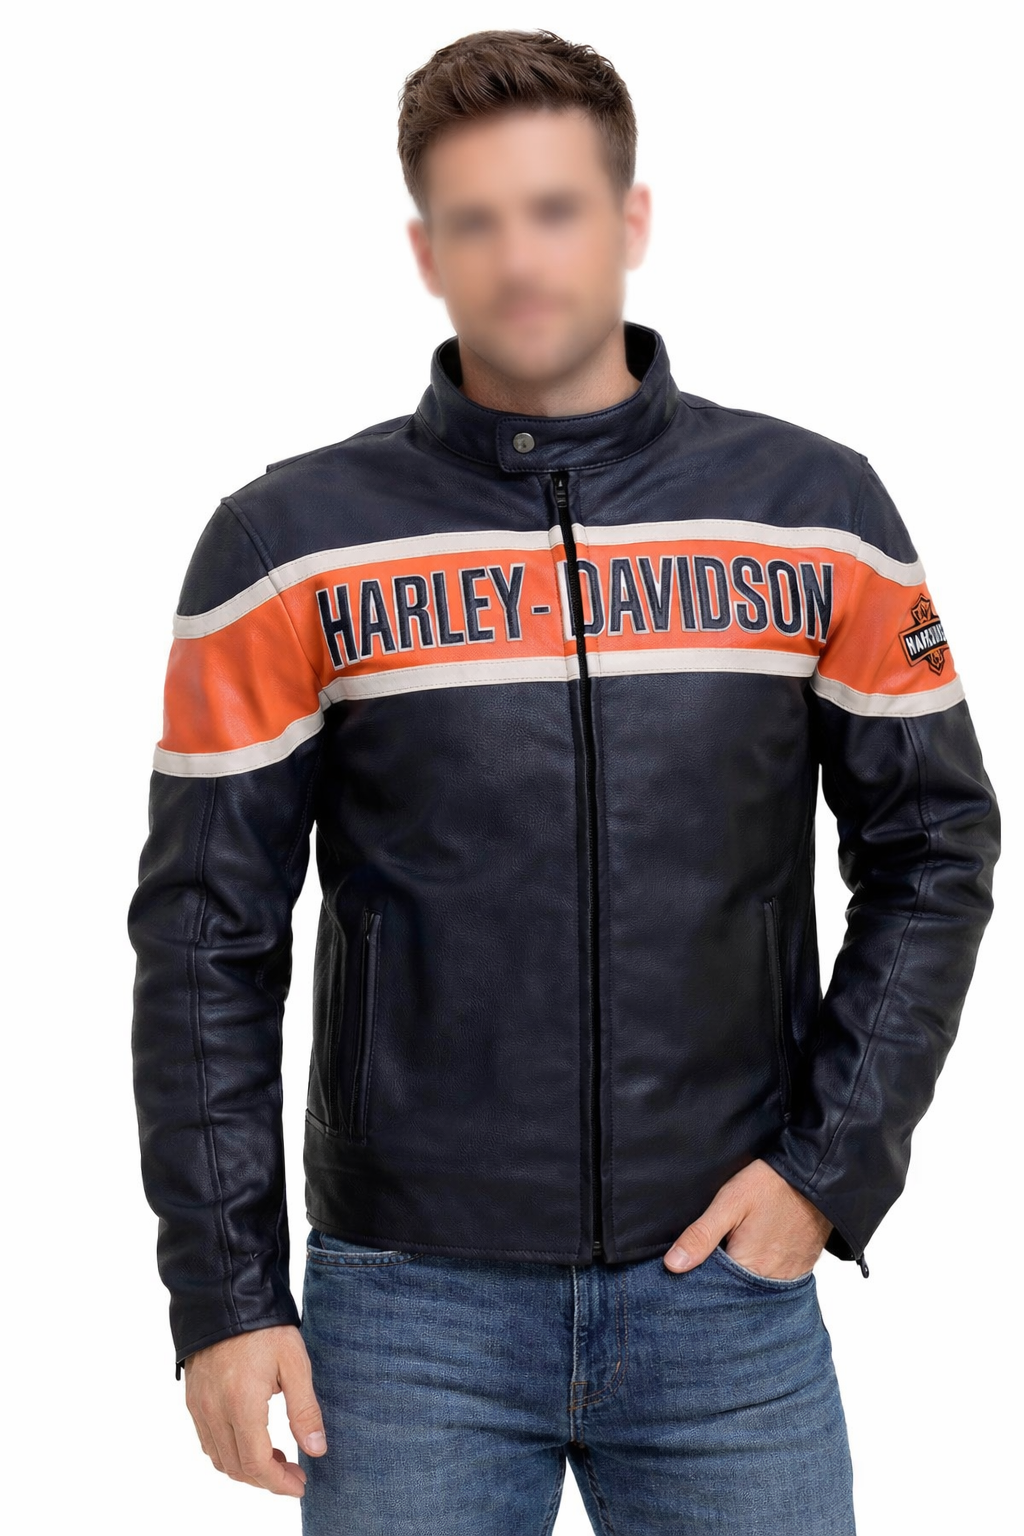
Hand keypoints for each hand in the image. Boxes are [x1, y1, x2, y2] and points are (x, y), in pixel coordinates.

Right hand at [182, 1324, 326, 1495]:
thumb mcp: (295, 1363)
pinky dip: (229, 1452)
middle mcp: (214, 1410)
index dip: (278, 1483)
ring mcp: (199, 1406)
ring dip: (247, 1468)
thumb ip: (305, 1410)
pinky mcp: (193, 1399)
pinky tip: (251, 1440)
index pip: (255, 1463)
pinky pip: (208, 1441)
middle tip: (295, 1473)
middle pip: (236, 1467)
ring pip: (219, 1459)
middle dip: (266, 1479)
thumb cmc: (265, 1327)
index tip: (300, 1485)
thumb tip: (316, 1451)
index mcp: (241, 1403)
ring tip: (277, 1459)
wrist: (227, 1295)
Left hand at [663, 1158, 832, 1278]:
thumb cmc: (771, 1185)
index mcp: (750, 1266)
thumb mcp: (729, 1203)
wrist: (814, 1175)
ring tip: (730, 1259)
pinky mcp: (801, 1268)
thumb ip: (701, 1235)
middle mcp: (772, 1280)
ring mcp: (789, 1276)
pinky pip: (774, 1282)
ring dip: (740, 1281)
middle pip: (736, 1294)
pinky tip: (752, 1259)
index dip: (699, 1281)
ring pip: (755, 1290)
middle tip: (709, 1260)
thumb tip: (673, 1265)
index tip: (686, 1274)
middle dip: (719, 1283)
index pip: (715, 1290)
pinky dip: (760, 1276)